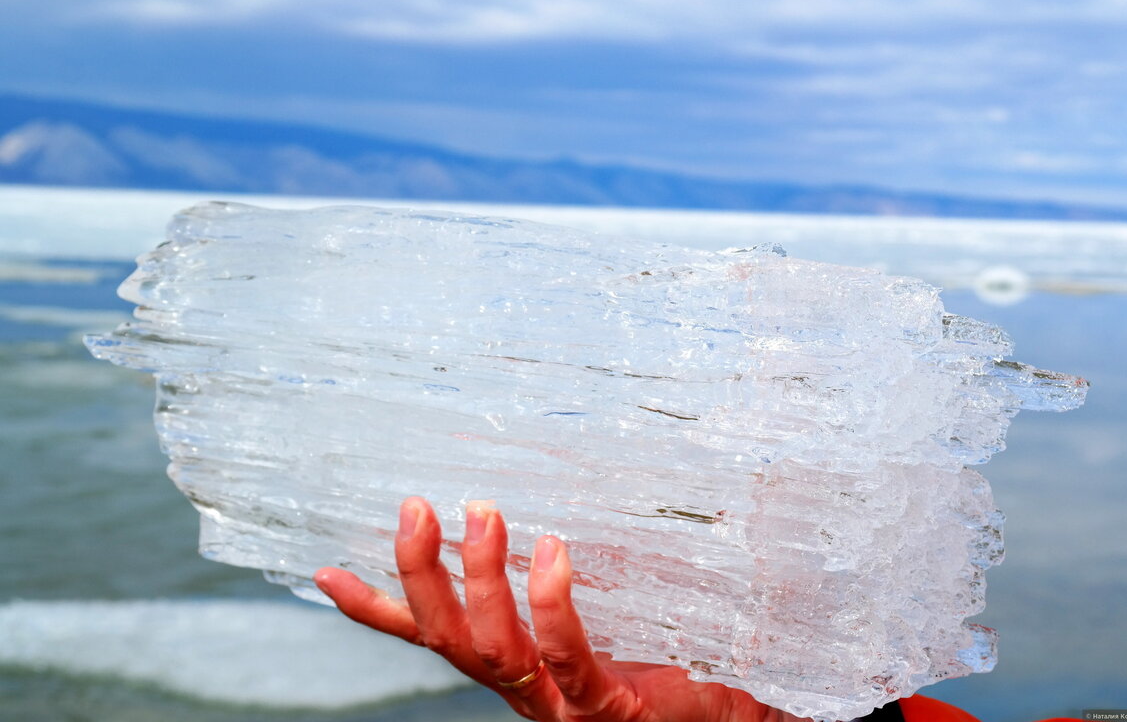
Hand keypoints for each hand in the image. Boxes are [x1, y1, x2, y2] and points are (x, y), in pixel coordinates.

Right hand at [315, 497, 807, 721]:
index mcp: (512, 664)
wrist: (725, 720)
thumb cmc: (664, 658)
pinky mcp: (609, 707)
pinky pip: (569, 656)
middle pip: (446, 640)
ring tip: (484, 514)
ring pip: (495, 649)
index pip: (428, 637)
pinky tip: (552, 551)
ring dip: (480, 580)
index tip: (324, 570)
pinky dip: (552, 604)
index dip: (375, 608)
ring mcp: (561, 703)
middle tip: (419, 506)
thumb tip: (549, 503)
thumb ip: (566, 577)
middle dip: (421, 574)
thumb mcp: (600, 613)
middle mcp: (523, 688)